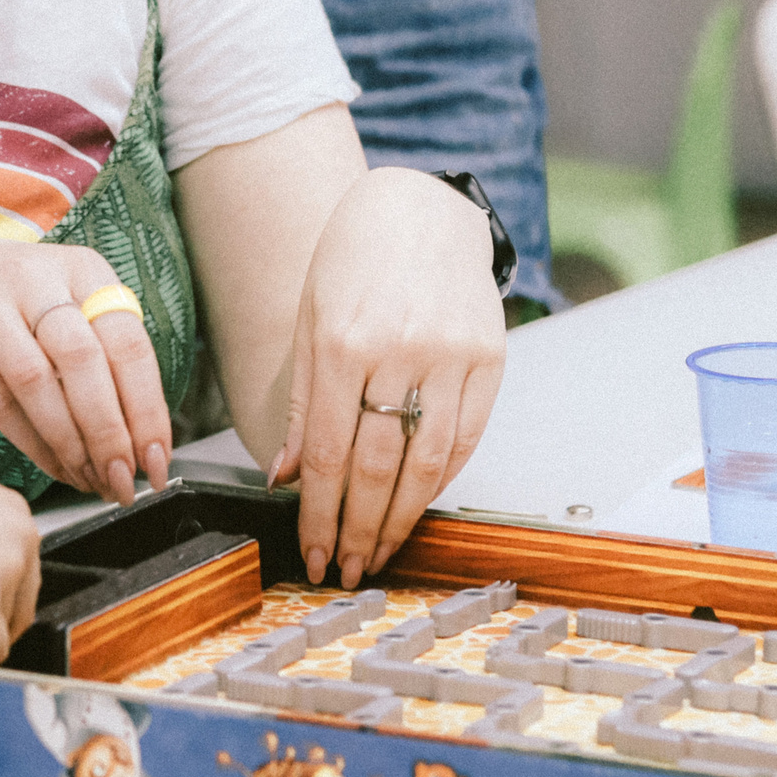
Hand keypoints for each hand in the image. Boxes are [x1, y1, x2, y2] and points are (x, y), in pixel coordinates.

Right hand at [0, 240, 171, 503]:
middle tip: (124, 479)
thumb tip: (146, 439)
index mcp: (80, 268)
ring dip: (71, 444)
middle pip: (83, 360)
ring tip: (91, 479)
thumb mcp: (67, 311)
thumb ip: (107, 358)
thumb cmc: (17, 312)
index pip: (127, 339)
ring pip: (36, 383)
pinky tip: (56, 467)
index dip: (147, 408)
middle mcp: (32, 276)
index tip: (158, 457)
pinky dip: (33, 445)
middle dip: (110, 432)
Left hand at [268, 168, 505, 587]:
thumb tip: (286, 477)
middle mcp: (398, 350)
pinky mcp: (489, 356)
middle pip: (377, 467)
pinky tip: (420, 502)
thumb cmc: (353, 261)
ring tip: (381, 551)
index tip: (312, 554)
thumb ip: (304, 404)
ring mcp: (450, 354)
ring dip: (402, 519)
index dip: (319, 515)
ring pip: (427, 463)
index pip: (329, 454)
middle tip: (346, 569)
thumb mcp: (310, 322)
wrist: (419, 207)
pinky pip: (466, 436)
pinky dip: (442, 479)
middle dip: (358, 530)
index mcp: (341, 340)